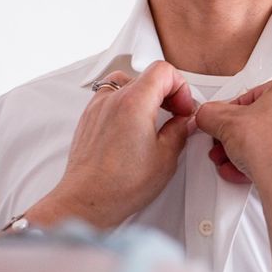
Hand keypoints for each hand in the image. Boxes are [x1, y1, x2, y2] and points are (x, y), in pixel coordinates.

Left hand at [27, 61, 194, 227]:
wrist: (87, 201)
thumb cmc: (119, 185)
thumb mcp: (165, 159)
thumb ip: (179, 131)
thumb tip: (184, 122)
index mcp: (134, 103)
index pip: (163, 71)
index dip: (180, 87)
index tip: (183, 108)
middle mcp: (113, 99)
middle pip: (147, 76)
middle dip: (167, 93)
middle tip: (175, 115)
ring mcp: (97, 107)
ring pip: (127, 82)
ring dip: (145, 95)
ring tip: (154, 117)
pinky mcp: (88, 118)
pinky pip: (110, 96)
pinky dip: (125, 103)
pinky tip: (133, 125)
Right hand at [195, 79, 271, 186]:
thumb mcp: (225, 123)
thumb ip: (210, 114)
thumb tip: (207, 115)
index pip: (251, 96)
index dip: (230, 113)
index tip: (222, 124)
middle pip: (262, 120)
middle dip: (238, 137)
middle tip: (226, 145)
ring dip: (247, 152)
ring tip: (232, 162)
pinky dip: (263, 164)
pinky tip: (246, 172)